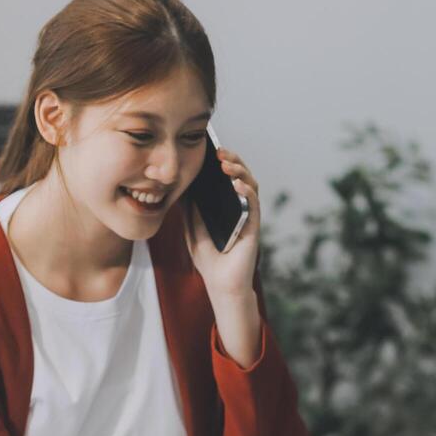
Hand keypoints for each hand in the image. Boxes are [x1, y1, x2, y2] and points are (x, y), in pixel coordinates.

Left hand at [183, 146, 260, 299]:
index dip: (222, 162)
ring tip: (226, 165)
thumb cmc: (209, 259)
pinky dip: (247, 192)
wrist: (220, 284)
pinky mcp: (253, 227)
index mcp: (226, 205)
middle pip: (240, 176)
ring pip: (250, 186)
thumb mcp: (192, 230)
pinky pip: (253, 205)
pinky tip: (237, 185)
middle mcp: (240, 207)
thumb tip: (182, 186)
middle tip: (219, 152)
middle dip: (232, 161)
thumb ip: (190, 210)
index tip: (210, 150)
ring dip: (240, 172)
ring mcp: (248, 216)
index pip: (226, 178)